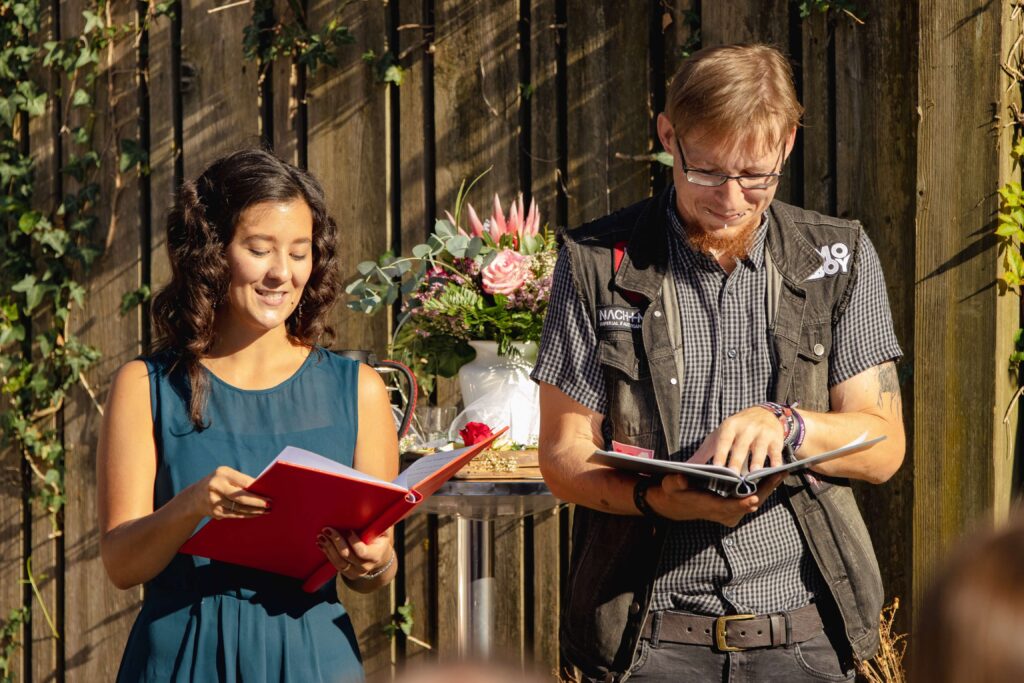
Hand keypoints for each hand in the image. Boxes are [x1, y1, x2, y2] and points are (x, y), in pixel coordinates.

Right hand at [186, 466, 270, 519]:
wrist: (194, 497)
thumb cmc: (218, 483)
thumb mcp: (226, 476)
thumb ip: (241, 481)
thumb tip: (263, 490)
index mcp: (222, 473)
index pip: (244, 482)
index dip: (257, 490)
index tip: (269, 495)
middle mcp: (216, 486)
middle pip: (241, 497)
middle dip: (257, 502)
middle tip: (270, 505)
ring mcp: (214, 501)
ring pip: (239, 508)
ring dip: (254, 511)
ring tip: (266, 511)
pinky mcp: (215, 513)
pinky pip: (235, 515)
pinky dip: (247, 515)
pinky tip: (256, 514)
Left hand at [316, 528, 392, 580]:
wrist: (379, 556)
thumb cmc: (379, 537)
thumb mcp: (383, 530)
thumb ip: (378, 522)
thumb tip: (371, 506)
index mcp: (376, 554)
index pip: (362, 551)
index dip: (353, 541)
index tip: (347, 529)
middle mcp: (366, 566)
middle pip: (347, 556)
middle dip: (336, 541)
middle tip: (327, 529)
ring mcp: (355, 572)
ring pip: (338, 562)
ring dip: (328, 548)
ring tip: (321, 536)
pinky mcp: (346, 573)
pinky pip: (335, 565)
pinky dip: (327, 553)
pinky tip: (321, 543)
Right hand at [652, 473, 783, 526]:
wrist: (676, 505)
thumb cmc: (675, 492)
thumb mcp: (671, 485)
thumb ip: (676, 482)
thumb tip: (681, 478)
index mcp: (709, 507)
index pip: (728, 507)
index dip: (741, 504)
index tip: (753, 497)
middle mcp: (724, 514)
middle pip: (749, 505)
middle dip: (765, 490)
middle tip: (778, 475)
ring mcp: (731, 514)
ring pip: (754, 502)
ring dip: (768, 488)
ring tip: (780, 472)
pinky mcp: (735, 511)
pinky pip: (753, 501)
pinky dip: (764, 489)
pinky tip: (773, 476)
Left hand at [691, 406, 784, 472]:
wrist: (764, 414)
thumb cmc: (736, 430)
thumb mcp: (718, 437)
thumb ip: (703, 453)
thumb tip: (685, 468)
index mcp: (730, 426)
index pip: (724, 440)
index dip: (720, 453)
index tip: (716, 467)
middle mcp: (746, 428)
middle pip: (741, 445)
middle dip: (737, 460)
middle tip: (734, 476)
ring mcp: (762, 433)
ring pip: (759, 448)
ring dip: (757, 460)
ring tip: (754, 473)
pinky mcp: (776, 439)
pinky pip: (776, 451)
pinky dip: (776, 461)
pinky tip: (775, 470)